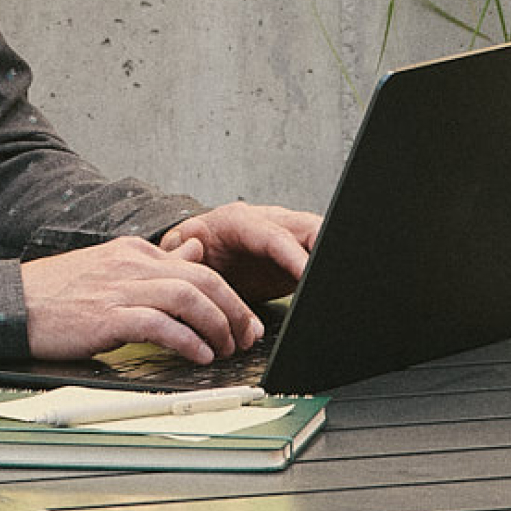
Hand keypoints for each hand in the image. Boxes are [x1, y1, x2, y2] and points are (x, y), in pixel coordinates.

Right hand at [20, 237, 263, 364]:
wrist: (9, 304)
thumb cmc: (57, 293)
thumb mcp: (112, 267)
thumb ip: (157, 261)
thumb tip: (195, 248)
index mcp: (136, 252)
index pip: (198, 267)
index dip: (229, 296)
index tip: (244, 321)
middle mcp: (132, 264)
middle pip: (203, 279)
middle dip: (234, 311)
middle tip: (247, 337)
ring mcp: (119, 289)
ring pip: (188, 297)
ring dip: (216, 326)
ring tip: (226, 350)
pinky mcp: (106, 316)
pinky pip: (159, 324)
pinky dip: (186, 340)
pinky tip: (199, 355)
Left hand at [159, 201, 321, 302]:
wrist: (201, 254)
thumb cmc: (192, 249)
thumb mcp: (177, 248)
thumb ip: (178, 246)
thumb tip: (190, 240)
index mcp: (240, 221)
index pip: (274, 236)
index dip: (294, 255)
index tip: (307, 273)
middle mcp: (269, 223)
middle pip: (309, 227)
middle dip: (325, 245)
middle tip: (332, 272)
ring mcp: (286, 239)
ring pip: (319, 239)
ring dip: (327, 257)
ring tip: (332, 282)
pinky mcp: (296, 257)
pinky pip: (317, 259)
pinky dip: (322, 271)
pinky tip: (324, 289)